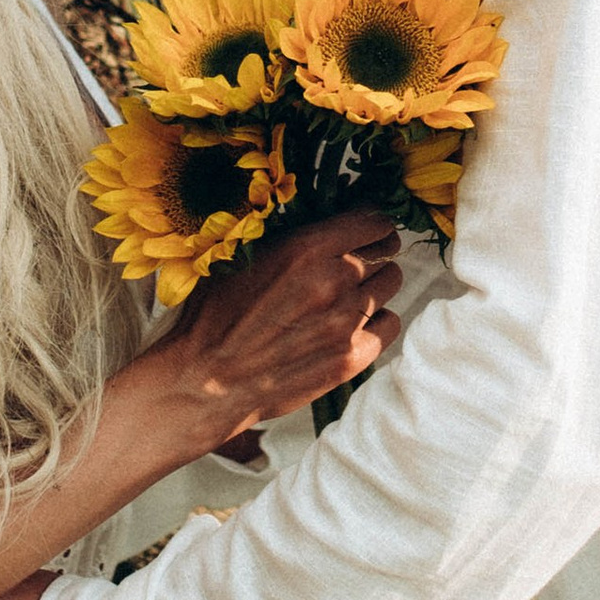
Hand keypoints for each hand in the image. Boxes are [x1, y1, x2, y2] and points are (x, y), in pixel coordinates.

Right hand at [145, 211, 401, 458]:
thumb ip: (294, 237)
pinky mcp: (353, 357)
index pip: (374, 219)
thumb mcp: (246, 256)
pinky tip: (352, 326)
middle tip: (355, 261)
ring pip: (392, 284)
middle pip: (387, 250)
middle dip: (374, 250)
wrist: (207, 381)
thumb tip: (330, 219)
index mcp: (308, 248)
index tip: (363, 229)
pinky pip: (390, 324)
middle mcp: (335, 280)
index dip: (370, 222)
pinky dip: (376, 322)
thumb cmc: (216, 315)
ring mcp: (348, 321)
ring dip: (375, 284)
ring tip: (348, 295)